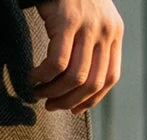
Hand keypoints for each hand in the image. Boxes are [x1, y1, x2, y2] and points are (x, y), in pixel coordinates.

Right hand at [29, 0, 123, 114]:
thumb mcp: (90, 21)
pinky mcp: (67, 21)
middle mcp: (106, 29)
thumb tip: (77, 86)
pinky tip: (32, 76)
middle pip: (91, 82)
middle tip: (49, 105)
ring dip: (53, 91)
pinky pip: (56, 63)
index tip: (74, 110)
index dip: (91, 100)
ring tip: (37, 92)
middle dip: (68, 102)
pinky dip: (42, 76)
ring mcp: (88, 24)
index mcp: (115, 32)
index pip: (110, 77)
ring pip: (74, 76)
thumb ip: (91, 47)